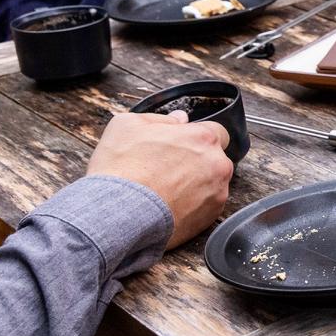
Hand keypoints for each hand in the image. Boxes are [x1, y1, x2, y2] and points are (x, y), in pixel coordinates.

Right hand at [87, 111, 233, 249]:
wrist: (118, 215)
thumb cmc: (122, 169)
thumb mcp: (128, 126)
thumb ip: (160, 119)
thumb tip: (178, 119)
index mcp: (203, 138)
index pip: (216, 131)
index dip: (198, 138)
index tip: (183, 146)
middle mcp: (217, 164)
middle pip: (214, 159)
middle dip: (197, 162)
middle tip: (168, 170)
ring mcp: (217, 192)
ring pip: (212, 184)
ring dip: (196, 185)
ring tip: (166, 191)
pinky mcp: (210, 217)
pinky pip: (206, 206)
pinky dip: (192, 206)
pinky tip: (169, 206)